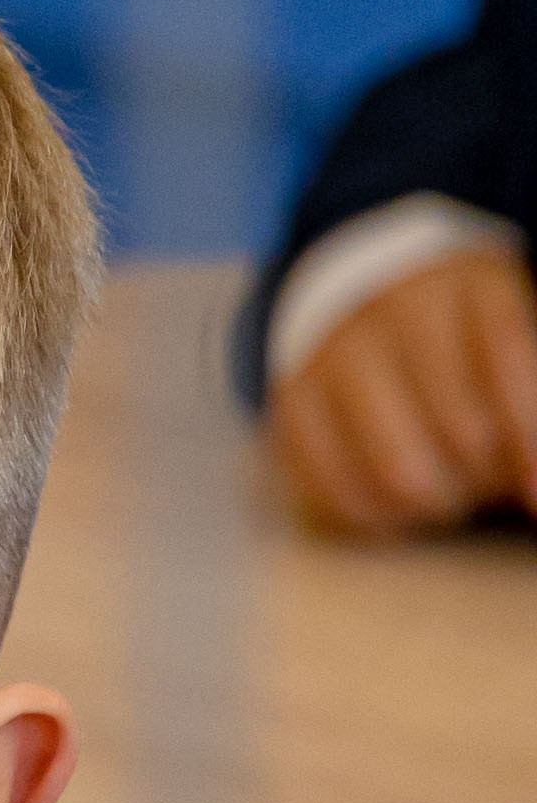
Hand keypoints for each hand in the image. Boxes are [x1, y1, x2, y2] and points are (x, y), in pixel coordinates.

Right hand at [271, 247, 536, 532]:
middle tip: (485, 479)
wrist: (356, 295)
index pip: (507, 363)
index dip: (528, 438)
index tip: (535, 494)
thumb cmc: (455, 333)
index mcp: (461, 284)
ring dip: (435, 503)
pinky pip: (333, 489)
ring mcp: (330, 356)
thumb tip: (533, 482)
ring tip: (445, 495)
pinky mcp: (289, 403)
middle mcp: (388, 311)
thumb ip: (525, 395)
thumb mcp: (500, 330)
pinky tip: (393, 513)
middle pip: (461, 429)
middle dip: (485, 476)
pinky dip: (373, 517)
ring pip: (398, 471)